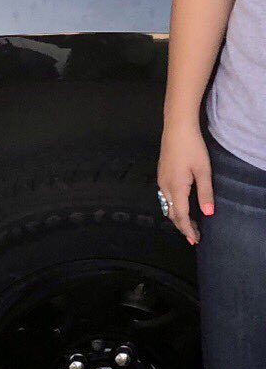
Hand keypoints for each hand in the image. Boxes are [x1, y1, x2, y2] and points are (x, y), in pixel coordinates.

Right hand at [158, 123, 212, 245]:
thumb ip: (205, 194)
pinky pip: (164, 197)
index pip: (181, 216)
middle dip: (182, 226)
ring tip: (189, 224)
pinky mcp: (161, 175)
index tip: (195, 240)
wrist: (177, 129)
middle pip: (171, 213)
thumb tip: (208, 214)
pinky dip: (172, 207)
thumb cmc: (191, 147)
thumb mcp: (203, 171)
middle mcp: (165, 187)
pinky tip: (180, 206)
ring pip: (166, 206)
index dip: (188, 230)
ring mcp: (161, 180)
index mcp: (176, 188)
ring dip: (177, 217)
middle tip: (194, 236)